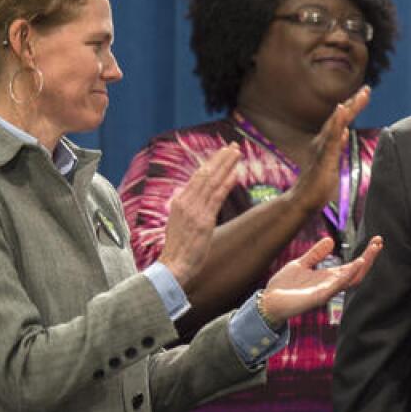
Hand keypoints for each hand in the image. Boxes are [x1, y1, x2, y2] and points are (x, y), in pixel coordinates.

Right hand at [157, 143, 240, 288]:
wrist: (173, 266)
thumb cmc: (179, 249)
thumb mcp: (181, 224)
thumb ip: (190, 210)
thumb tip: (201, 202)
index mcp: (179, 202)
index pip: (197, 177)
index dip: (211, 163)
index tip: (222, 153)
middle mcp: (185, 202)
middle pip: (205, 174)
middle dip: (220, 158)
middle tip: (233, 145)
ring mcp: (194, 211)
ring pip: (212, 181)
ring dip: (226, 165)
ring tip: (237, 152)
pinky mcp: (203, 221)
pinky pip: (217, 198)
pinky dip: (227, 184)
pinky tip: (236, 173)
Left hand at [260, 235, 382, 320]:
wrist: (269, 301)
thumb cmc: (284, 286)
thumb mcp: (301, 264)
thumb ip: (316, 254)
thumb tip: (330, 240)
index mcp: (329, 277)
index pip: (353, 265)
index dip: (365, 254)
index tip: (375, 240)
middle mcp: (332, 285)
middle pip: (358, 272)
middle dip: (370, 257)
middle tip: (379, 242)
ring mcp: (327, 291)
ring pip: (352, 279)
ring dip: (363, 264)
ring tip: (372, 251)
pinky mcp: (320, 297)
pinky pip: (338, 285)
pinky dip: (349, 274)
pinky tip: (357, 264)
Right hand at [288, 86, 370, 213]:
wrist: (303, 199)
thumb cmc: (317, 183)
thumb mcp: (332, 161)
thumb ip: (337, 146)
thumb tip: (345, 132)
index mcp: (327, 142)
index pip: (341, 121)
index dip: (352, 107)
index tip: (364, 94)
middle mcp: (323, 142)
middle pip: (340, 118)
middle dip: (353, 103)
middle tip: (367, 89)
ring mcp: (322, 149)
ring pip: (335, 126)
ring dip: (346, 110)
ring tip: (357, 97)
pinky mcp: (323, 159)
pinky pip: (332, 140)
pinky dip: (337, 125)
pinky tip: (341, 114)